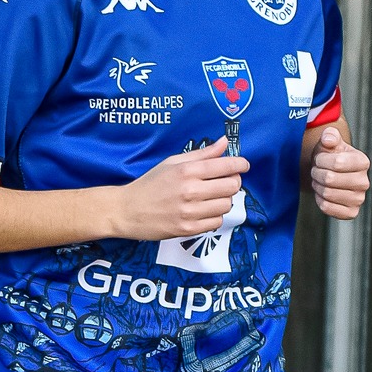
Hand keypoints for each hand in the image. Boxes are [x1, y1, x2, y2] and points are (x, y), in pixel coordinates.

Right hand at [110, 136, 247, 240]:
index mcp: (186, 170)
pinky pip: (217, 222)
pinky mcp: (188, 228)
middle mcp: (190, 190)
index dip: (240, 165)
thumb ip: (201, 154)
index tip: (243, 165)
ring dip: (223, 200)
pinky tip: (203, 211)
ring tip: (210, 198)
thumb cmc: (150, 184)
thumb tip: (224, 142)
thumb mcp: (172, 162)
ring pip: (227, 205)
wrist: (128, 210)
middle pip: (232, 186)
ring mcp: (190, 211)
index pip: (226, 166)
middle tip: (224, 182)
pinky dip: (214, 216)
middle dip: (233, 182)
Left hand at [310, 126, 370, 219]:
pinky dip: (319, 200)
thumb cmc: (329, 156)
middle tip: (316, 170)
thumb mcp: (329, 142)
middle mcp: (364, 182)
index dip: (321, 160)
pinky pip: (327, 208)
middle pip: (330, 179)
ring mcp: (359, 199)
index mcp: (362, 162)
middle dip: (317, 173)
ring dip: (317, 186)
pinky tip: (322, 193)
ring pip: (327, 194)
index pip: (337, 163)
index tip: (320, 159)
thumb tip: (328, 139)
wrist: (329, 173)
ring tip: (319, 180)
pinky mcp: (351, 212)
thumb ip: (330, 136)